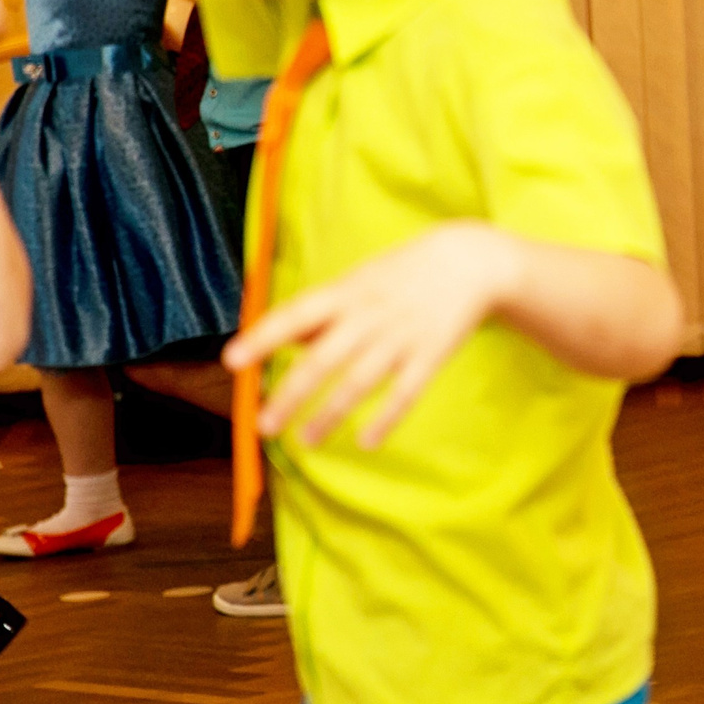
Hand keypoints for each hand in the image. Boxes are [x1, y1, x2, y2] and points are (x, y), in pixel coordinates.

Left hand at [225, 222, 518, 449]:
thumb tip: (286, 342)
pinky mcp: (432, 355)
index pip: (296, 315)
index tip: (233, 360)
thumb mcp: (359, 280)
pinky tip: (366, 442)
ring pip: (360, 382)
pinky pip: (405, 393)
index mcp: (347, 293)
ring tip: (305, 440)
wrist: (471, 261)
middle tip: (264, 425)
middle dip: (292, 394)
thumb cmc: (403, 273)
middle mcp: (371, 315)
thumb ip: (323, 312)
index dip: (263, 337)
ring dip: (331, 414)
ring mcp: (403, 337)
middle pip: (324, 359)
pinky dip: (386, 419)